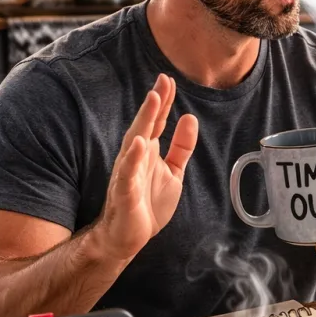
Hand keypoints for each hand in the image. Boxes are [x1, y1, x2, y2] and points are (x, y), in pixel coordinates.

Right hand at [97, 74, 198, 261]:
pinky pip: (128, 174)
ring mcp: (128, 175)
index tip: (169, 79)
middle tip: (162, 82)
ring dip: (144, 123)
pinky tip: (140, 144)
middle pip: (145, 127)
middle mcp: (136, 159)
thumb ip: (181, 147)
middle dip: (154, 105)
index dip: (163, 102)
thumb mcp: (173, 172)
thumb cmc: (147, 203)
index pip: (156, 122)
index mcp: (148, 152)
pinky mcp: (125, 194)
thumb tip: (190, 118)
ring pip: (135, 144)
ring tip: (153, 102)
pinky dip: (133, 159)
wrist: (127, 236)